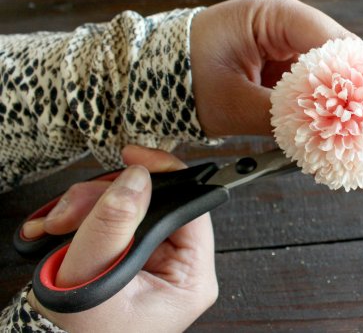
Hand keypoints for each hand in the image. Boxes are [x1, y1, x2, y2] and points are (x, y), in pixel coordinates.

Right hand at [22, 145, 216, 332]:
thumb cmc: (76, 331)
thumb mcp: (93, 277)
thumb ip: (113, 226)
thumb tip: (136, 180)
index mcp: (191, 280)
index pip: (192, 209)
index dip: (165, 176)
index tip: (135, 158)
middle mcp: (180, 269)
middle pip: (157, 203)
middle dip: (108, 197)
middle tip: (72, 211)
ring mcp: (157, 262)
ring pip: (132, 206)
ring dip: (89, 206)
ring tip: (58, 226)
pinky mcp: (135, 256)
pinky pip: (117, 218)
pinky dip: (86, 217)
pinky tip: (61, 230)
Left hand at [189, 0, 354, 136]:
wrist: (155, 74)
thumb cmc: (183, 78)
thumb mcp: (231, 104)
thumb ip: (280, 119)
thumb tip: (322, 135)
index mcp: (272, 13)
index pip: (330, 39)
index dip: (354, 75)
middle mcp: (284, 19)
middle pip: (337, 53)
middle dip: (348, 90)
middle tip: (361, 126)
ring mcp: (284, 38)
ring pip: (328, 69)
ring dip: (335, 99)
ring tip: (345, 130)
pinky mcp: (280, 57)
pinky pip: (311, 79)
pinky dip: (318, 102)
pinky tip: (324, 124)